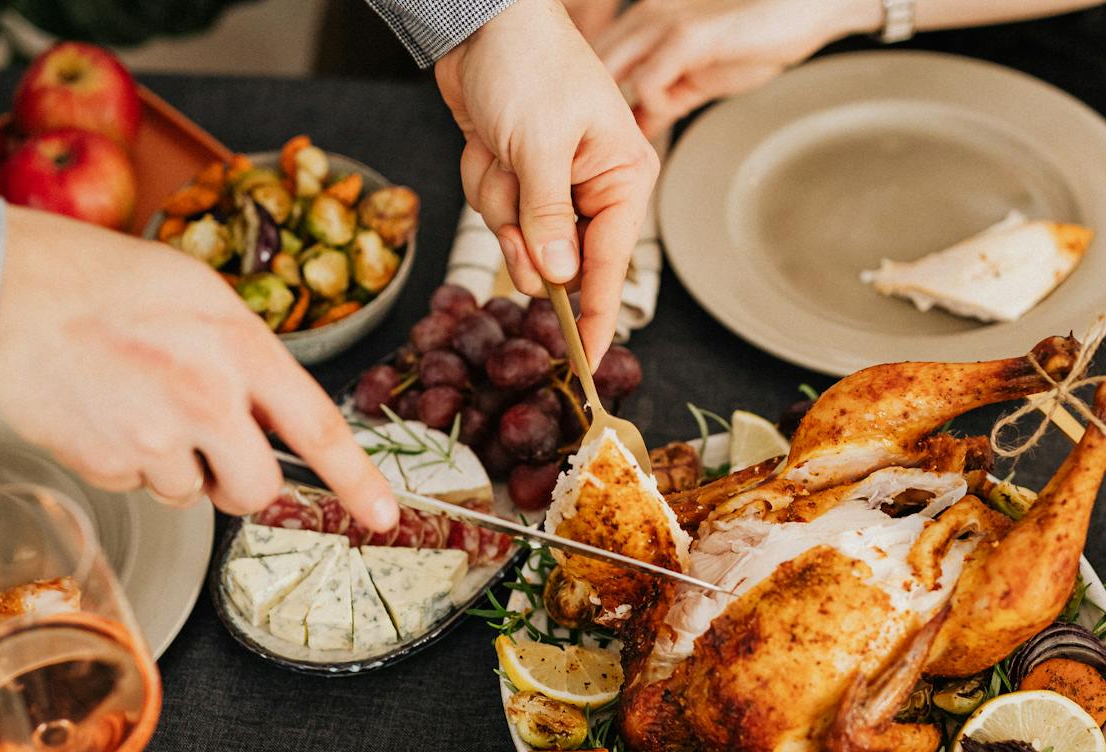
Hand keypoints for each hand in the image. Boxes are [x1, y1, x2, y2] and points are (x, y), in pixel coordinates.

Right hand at [0, 206, 397, 526]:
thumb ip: (245, 355)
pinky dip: (124, 461)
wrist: (0, 290)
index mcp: (240, 347)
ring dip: (174, 465)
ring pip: (191, 492)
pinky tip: (101, 411)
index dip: (358, 480)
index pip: (318, 429)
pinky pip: (136, 486)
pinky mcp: (106, 464)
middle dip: (241, 484)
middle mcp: (206, 398)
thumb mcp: (199, 294)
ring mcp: (154, 437)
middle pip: (257, 491)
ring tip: (134, 402)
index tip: (384, 516)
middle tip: (212, 448)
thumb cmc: (100, 279)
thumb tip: (271, 413)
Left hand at [435, 0, 658, 361]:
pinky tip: (488, 142)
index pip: (612, 265)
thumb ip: (547, 217)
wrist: (483, 23)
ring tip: (499, 149)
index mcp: (622, 177)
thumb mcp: (538, 145)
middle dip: (521, 230)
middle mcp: (594, 188)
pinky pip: (496, 211)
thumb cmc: (527, 66)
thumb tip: (557, 275)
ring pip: (517, 238)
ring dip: (497, 198)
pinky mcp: (520, 180)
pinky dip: (483, 179)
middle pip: (556, 259)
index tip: (586, 364)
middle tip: (513, 186)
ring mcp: (554, 187)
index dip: (597, 317)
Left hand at [593, 0, 875, 138]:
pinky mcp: (690, 37)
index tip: (584, 145)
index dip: (583, 104)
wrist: (807, 4)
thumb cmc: (759, 35)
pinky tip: (659, 122)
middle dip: (586, 113)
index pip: (592, 65)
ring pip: (609, 75)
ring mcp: (664, 25)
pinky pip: (649, 81)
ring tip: (619, 149)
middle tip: (594, 154)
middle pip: (590, 70)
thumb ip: (666, 97)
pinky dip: (648, 110)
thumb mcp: (699, 72)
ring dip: (609, 119)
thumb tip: (640, 128)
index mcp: (643, 25)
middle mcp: (645, 19)